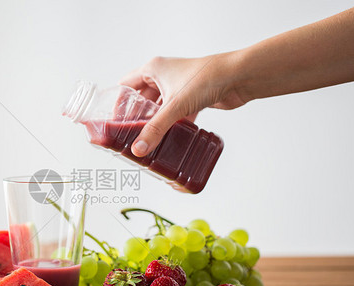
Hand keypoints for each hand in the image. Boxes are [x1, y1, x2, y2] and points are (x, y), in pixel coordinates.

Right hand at [119, 54, 248, 156]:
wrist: (239, 77)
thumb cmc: (207, 77)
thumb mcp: (175, 106)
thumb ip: (155, 129)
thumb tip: (139, 148)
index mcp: (153, 69)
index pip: (126, 85)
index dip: (119, 103)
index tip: (114, 122)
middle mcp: (164, 76)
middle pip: (142, 99)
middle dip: (137, 117)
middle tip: (130, 135)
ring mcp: (179, 87)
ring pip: (160, 108)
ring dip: (156, 123)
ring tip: (147, 140)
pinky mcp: (192, 98)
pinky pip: (176, 114)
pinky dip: (173, 125)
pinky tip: (169, 139)